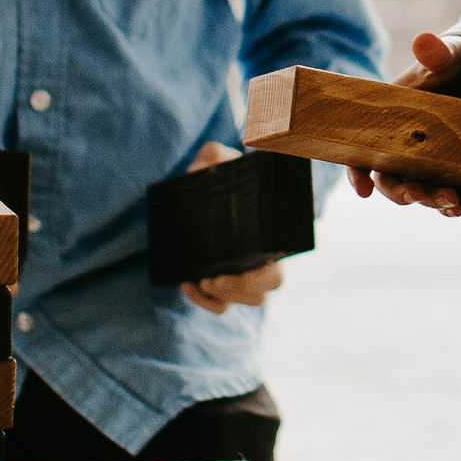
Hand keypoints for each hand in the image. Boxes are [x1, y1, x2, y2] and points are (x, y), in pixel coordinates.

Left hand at [174, 140, 288, 311]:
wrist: (200, 187)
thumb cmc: (216, 174)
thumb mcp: (215, 159)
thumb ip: (215, 156)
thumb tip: (211, 165)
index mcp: (267, 239)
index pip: (274, 275)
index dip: (257, 281)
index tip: (230, 272)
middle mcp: (258, 261)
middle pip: (261, 295)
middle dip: (236, 292)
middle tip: (211, 278)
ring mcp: (239, 274)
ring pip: (242, 302)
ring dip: (219, 297)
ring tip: (199, 279)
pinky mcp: (219, 282)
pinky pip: (219, 305)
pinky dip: (202, 301)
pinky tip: (186, 282)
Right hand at [349, 32, 460, 215]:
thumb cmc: (456, 60)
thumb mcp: (449, 55)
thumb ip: (437, 52)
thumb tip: (423, 40)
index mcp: (387, 118)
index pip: (360, 149)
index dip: (356, 172)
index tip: (363, 190)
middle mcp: (400, 143)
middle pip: (388, 178)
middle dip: (400, 192)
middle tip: (418, 195)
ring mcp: (425, 158)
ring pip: (416, 189)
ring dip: (428, 201)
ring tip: (451, 203)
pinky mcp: (449, 167)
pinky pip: (442, 191)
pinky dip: (449, 203)